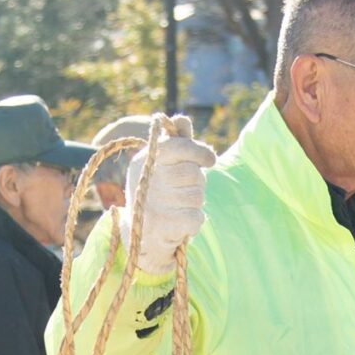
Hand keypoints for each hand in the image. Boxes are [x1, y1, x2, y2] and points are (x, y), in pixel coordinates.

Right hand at [120, 115, 212, 272]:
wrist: (143, 234)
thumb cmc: (158, 192)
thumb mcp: (165, 164)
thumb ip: (177, 142)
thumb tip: (182, 119)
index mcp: (146, 160)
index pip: (177, 146)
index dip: (198, 151)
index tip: (211, 160)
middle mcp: (147, 180)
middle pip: (193, 174)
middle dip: (197, 182)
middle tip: (184, 190)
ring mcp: (153, 204)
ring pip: (197, 196)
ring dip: (195, 203)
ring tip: (179, 207)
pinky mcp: (163, 226)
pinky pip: (196, 218)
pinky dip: (194, 221)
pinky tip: (180, 222)